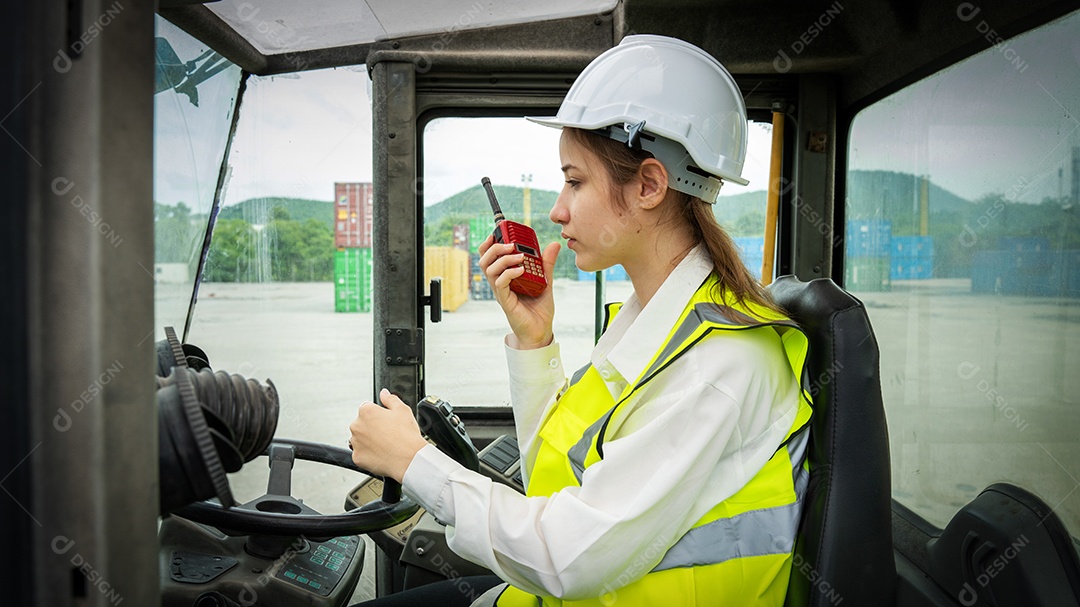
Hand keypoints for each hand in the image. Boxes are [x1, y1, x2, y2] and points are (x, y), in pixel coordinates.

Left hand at [349, 389, 428, 482]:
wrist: (409, 460)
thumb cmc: (407, 436)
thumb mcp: (403, 410)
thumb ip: (390, 399)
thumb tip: (384, 393)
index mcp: (366, 411)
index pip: (367, 409)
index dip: (379, 415)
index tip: (387, 422)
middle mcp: (356, 425)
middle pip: (362, 424)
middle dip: (372, 428)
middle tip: (388, 434)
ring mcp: (355, 443)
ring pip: (360, 439)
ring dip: (369, 441)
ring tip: (385, 445)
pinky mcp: (357, 457)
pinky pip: (361, 454)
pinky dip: (368, 454)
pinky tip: (381, 454)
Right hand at [478, 235, 560, 349]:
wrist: (541, 331)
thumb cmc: (539, 308)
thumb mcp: (546, 281)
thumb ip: (546, 263)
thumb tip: (554, 244)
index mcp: (505, 276)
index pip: (489, 256)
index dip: (489, 243)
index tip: (498, 233)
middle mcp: (500, 283)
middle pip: (484, 260)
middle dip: (494, 248)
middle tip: (510, 244)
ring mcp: (501, 292)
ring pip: (489, 270)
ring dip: (503, 259)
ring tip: (519, 257)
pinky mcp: (506, 301)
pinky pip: (501, 284)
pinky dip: (509, 273)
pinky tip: (521, 270)